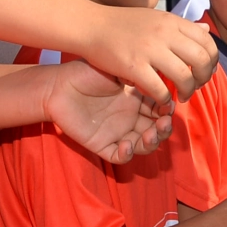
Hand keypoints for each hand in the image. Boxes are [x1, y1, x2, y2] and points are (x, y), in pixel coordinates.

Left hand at [43, 60, 172, 163]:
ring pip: (143, 145)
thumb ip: (137, 76)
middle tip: (162, 123)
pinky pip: (119, 157)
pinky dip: (127, 155)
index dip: (167, 110)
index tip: (168, 105)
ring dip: (151, 143)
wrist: (58, 85)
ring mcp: (117, 133)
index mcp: (136, 100)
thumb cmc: (86, 72)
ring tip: (149, 135)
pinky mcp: (102, 145)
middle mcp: (130, 117)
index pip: (160, 109)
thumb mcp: (116, 69)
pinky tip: (126, 145)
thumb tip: (157, 82)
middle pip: (156, 130)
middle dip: (164, 129)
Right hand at [76, 7, 216, 104]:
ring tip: (181, 97)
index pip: (207, 42)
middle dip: (204, 78)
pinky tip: (162, 100)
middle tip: (196, 86)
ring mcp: (150, 49)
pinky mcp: (134, 66)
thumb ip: (180, 27)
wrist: (91, 25)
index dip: (212, 61)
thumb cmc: (122, 24)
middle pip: (202, 60)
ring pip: (185, 77)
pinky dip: (165, 99)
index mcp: (172, 21)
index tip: (204, 71)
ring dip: (188, 92)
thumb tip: (206, 30)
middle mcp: (165, 33)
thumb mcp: (156, 18)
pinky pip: (160, 89)